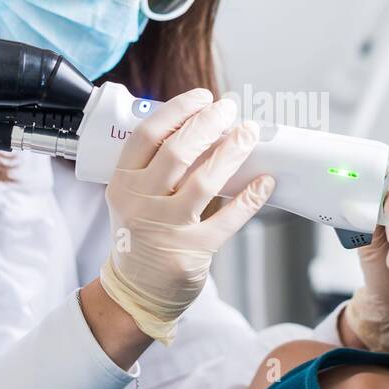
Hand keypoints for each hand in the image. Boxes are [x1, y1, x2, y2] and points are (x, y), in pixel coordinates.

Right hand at [99, 88, 273, 344]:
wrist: (136, 290)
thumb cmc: (141, 234)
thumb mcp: (133, 197)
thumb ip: (157, 166)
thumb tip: (203, 126)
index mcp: (122, 183)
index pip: (147, 135)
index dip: (177, 110)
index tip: (203, 98)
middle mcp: (140, 203)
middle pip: (177, 152)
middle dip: (208, 124)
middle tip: (230, 108)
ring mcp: (166, 228)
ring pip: (204, 181)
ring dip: (231, 152)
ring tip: (249, 133)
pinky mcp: (192, 251)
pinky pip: (228, 219)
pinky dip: (250, 198)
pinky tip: (265, 182)